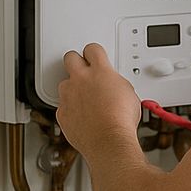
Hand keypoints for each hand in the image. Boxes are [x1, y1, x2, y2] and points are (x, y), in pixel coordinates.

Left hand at [57, 43, 142, 158]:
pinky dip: (70, 108)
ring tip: (85, 98)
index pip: (92, 49)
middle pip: (70, 57)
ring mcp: (69, 95)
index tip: (95, 56)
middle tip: (82, 67)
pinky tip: (82, 115)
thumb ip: (116, 83)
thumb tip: (113, 85)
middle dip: (76, 60)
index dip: (94, 52)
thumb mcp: (129, 93)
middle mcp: (81, 80)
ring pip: (64, 83)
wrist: (109, 141)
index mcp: (100, 71)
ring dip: (73, 87)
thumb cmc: (121, 120)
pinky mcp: (62, 112)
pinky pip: (63, 105)